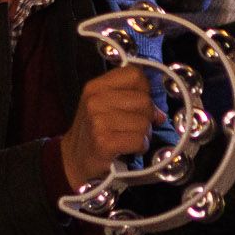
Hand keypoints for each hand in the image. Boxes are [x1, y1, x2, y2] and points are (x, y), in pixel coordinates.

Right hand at [61, 65, 156, 186]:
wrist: (74, 160)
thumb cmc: (94, 131)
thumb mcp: (104, 106)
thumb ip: (131, 99)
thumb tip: (160, 114)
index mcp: (95, 87)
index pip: (135, 75)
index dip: (144, 90)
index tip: (138, 104)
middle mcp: (94, 101)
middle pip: (144, 100)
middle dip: (147, 116)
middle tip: (135, 127)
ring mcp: (97, 122)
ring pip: (144, 122)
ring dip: (144, 134)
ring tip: (130, 138)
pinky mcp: (104, 143)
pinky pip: (139, 140)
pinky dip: (140, 147)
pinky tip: (129, 149)